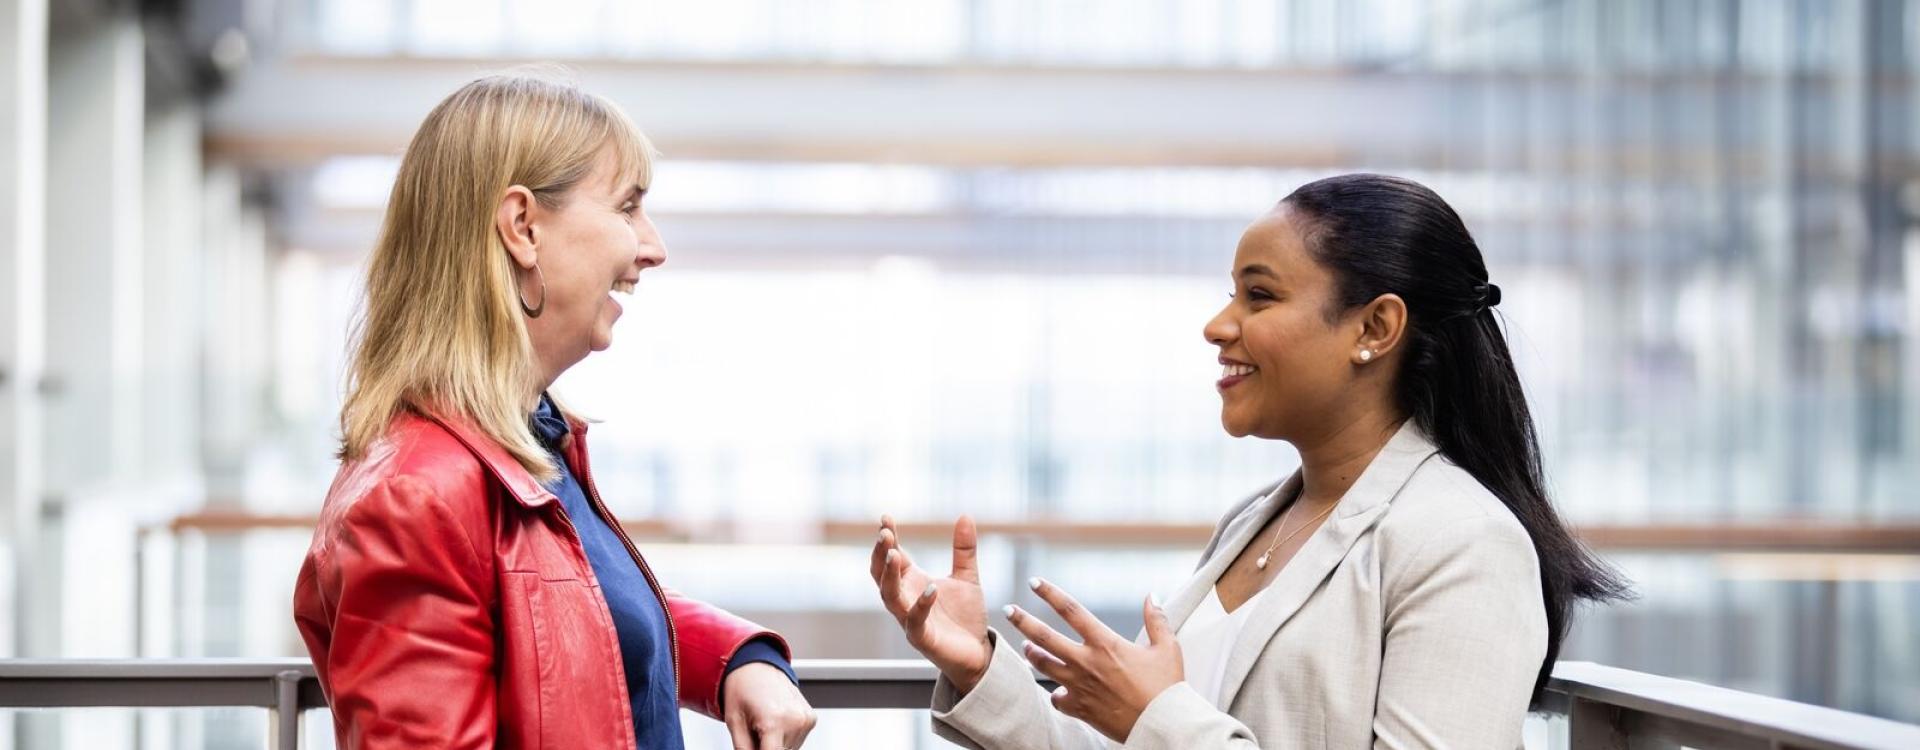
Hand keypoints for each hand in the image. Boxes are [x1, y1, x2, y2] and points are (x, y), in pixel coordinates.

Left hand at [722, 662, 815, 749]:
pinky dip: (785, 737)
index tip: (755, 747)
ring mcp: (806, 719)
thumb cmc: (742, 689)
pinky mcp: (811, 719)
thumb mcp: (734, 723)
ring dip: (776, 744)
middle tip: (755, 733)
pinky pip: (797, 740)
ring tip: (764, 726)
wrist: (756, 667)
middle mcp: (795, 720)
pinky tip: (775, 722)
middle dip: (766, 747)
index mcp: (775, 721)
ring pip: (789, 749)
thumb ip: (744, 749)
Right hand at [870, 514, 992, 692]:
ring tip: (893, 554)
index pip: (893, 556)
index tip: (886, 517)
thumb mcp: (967, 577)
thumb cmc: (965, 616)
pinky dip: (921, 604)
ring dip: (889, 576)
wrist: (977, 652)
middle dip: (880, 554)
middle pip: (881, 575)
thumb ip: (964, 549)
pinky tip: (931, 588)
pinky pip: (914, 621)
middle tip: (884, 534)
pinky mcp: (922, 638)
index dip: (888, 537)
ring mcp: (910, 619)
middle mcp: (905, 599)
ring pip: (889, 597)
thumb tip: (965, 515)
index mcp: (912, 582)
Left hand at [1005, 578, 1182, 742]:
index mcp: (1105, 643)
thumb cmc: (1166, 687)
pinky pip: (1057, 699)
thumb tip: (1151, 596)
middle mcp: (1086, 662)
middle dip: (1022, 620)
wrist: (1161, 725)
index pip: (1070, 609)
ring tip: (1025, 647)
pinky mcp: (1079, 708)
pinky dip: (1055, 694)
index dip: (1050, 593)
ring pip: (1043, 666)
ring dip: (1031, 654)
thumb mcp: (1168, 648)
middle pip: (1044, 636)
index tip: (1034, 582)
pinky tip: (1056, 691)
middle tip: (1009, 610)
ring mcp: (1079, 686)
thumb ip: (1157, 620)